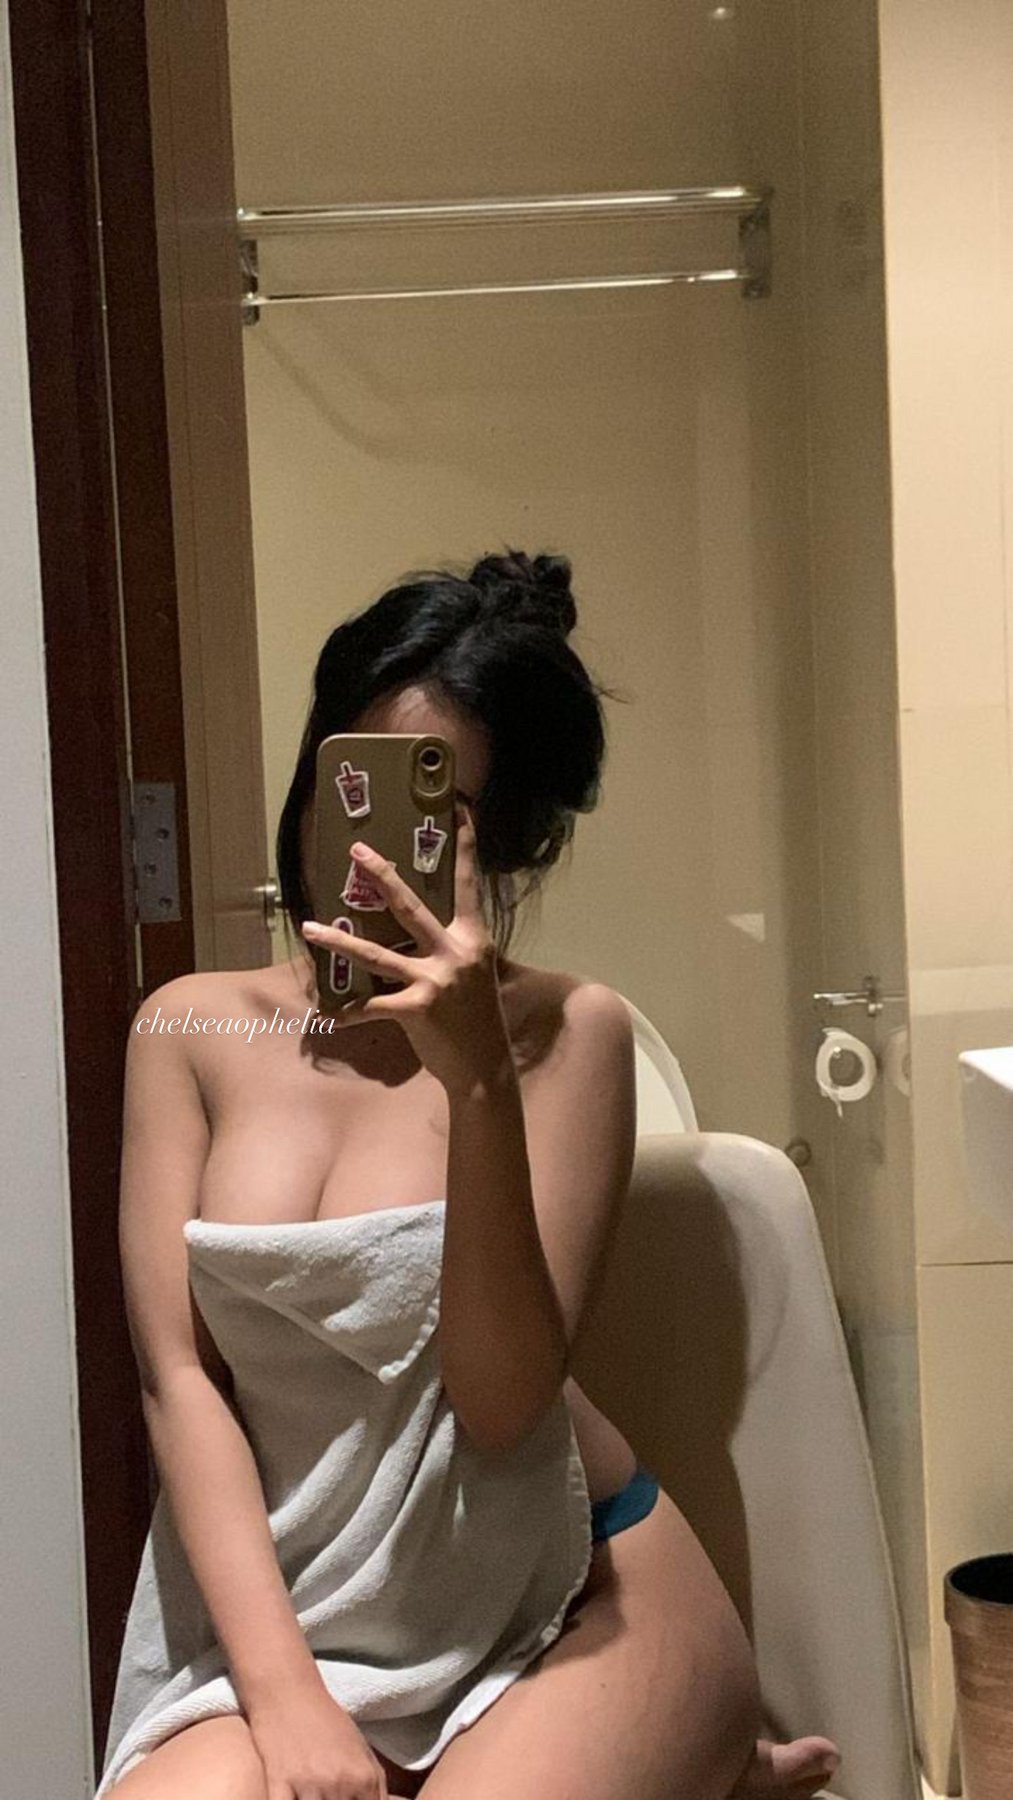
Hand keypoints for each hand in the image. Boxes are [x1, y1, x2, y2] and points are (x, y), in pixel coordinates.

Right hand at [248, 1678, 389, 1799]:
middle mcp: (339, 1784)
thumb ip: (375, 1785)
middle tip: (331, 1797)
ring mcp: (307, 1785)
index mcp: (364, 1778)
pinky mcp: (277, 1784)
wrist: (288, 1693)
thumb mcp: (362, 1748)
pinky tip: (292, 1798)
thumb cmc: (327, 1722)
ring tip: (312, 1797)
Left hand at [301, 803, 513, 1098]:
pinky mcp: (417, 1009)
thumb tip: (420, 934)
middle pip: (410, 906)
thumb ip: (452, 950)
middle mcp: (455, 953)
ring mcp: (435, 980)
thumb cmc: (478, 1019)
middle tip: (356, 851)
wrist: (485, 1068)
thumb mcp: (474, 975)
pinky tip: (331, 1015)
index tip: (460, 811)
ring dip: (339, 941)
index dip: (465, 847)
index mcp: (473, 939)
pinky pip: (373, 1005)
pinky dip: (351, 1011)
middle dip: (381, 876)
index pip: (467, 885)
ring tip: (310, 927)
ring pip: (376, 953)